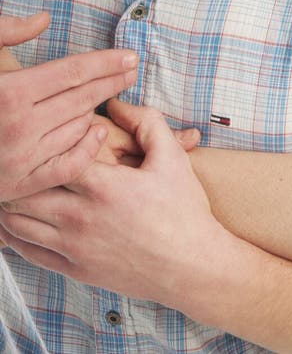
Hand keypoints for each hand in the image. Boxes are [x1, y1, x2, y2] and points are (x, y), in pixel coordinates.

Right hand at [0, 12, 138, 199]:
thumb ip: (7, 32)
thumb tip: (43, 19)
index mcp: (9, 92)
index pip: (72, 72)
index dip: (106, 62)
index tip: (129, 56)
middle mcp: (18, 127)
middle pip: (82, 99)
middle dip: (112, 81)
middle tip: (133, 69)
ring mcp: (20, 160)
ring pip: (78, 129)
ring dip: (97, 110)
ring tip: (109, 93)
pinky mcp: (20, 186)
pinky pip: (69, 166)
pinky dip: (87, 149)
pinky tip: (97, 130)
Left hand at [0, 101, 231, 316]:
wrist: (192, 266)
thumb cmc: (184, 210)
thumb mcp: (171, 156)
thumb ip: (145, 122)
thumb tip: (116, 104)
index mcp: (102, 186)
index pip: (54, 154)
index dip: (48, 138)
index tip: (50, 129)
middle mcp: (80, 217)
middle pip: (26, 189)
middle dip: (22, 169)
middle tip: (19, 154)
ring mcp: (74, 247)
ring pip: (18, 221)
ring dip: (12, 200)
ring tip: (14, 182)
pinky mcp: (74, 270)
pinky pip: (28, 251)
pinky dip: (13, 233)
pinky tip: (12, 220)